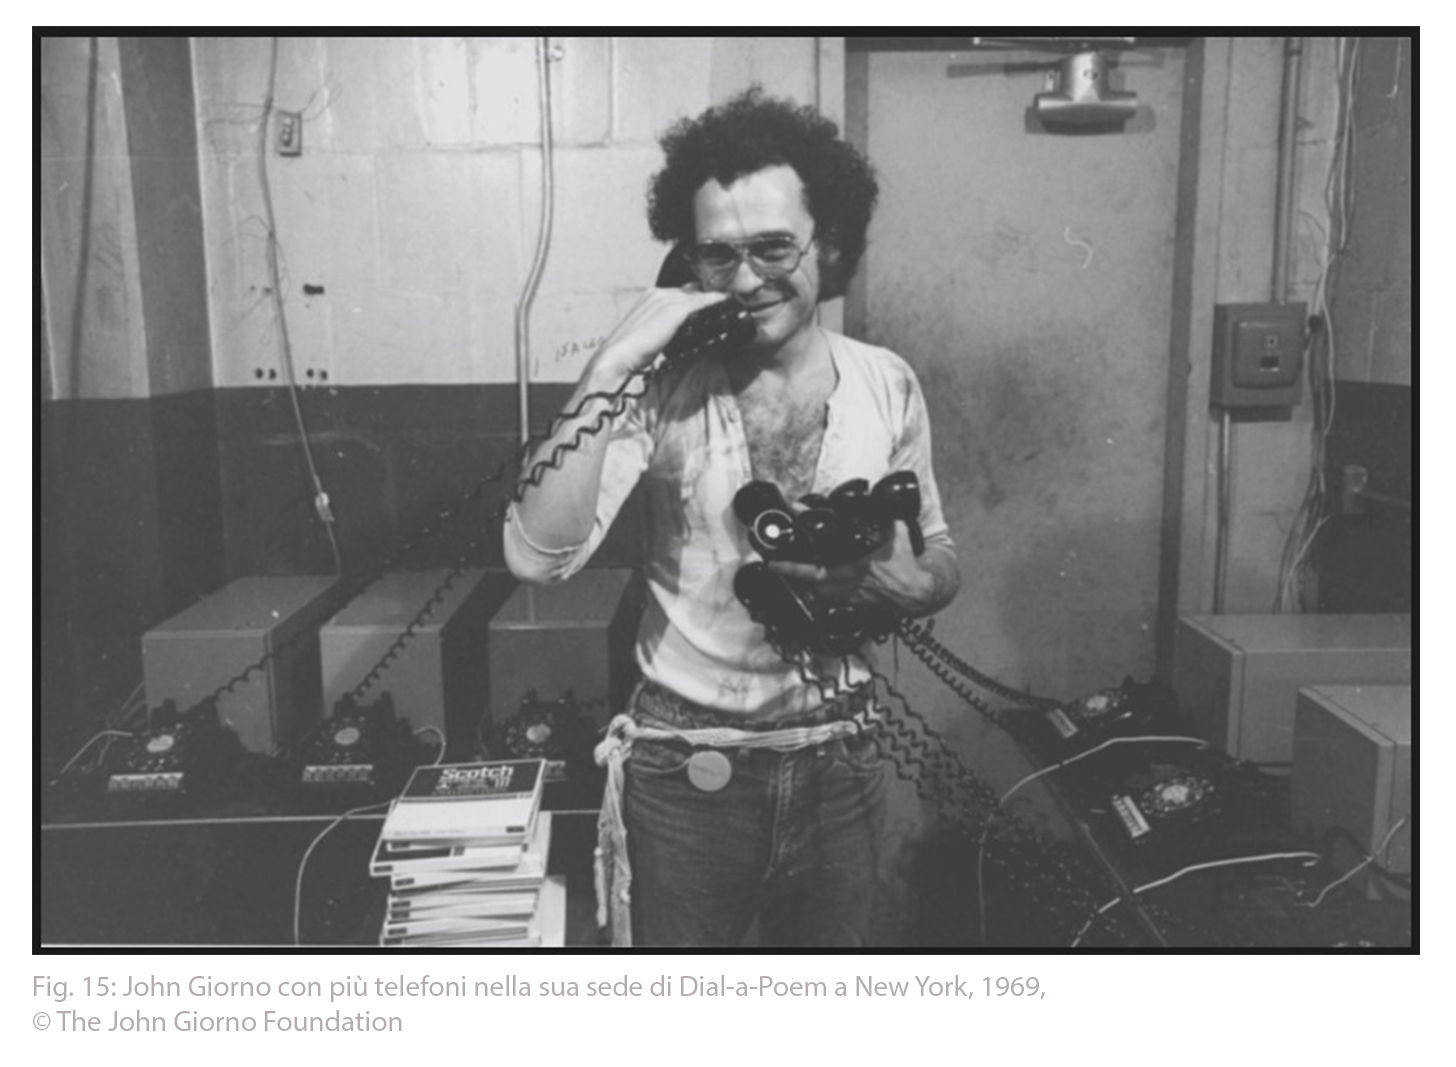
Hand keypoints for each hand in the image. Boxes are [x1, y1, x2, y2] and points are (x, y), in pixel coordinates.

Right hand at [587, 285, 730, 385]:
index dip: (700, 296)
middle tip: (733, 295)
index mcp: (651, 297)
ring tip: (738, 296)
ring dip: (718, 295)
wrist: (617, 357)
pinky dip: (717, 300)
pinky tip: (730, 301)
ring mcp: (667, 299)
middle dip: (712, 292)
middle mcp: (660, 293)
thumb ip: (667, 330)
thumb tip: (683, 335)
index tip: (716, 300)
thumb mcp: (652, 337)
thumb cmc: (631, 353)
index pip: (682, 292)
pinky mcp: (675, 310)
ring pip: (700, 293)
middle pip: (694, 289)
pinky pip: (703, 301)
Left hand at [766, 522, 933, 615]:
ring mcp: (848, 597)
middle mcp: (846, 585)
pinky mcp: (852, 605)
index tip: (772, 563)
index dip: (792, 566)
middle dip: (790, 573)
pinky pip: (828, 599)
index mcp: (853, 568)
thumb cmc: (906, 566)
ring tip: (789, 569)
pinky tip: (813, 583)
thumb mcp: (897, 534)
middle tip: (773, 564)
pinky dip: (818, 590)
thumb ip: (884, 518)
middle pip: (807, 584)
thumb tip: (877, 501)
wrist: (917, 594)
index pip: (816, 568)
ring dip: (803, 581)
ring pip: (816, 593)